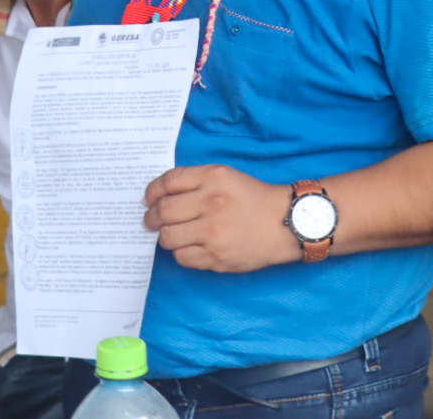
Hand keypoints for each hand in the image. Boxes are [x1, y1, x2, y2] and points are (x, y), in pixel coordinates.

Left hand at [142, 165, 299, 272]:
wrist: (284, 223)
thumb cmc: (252, 198)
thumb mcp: (225, 176)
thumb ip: (195, 181)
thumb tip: (158, 195)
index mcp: (213, 178)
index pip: (168, 182)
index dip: (152, 191)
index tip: (148, 199)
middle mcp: (212, 203)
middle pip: (164, 211)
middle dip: (151, 218)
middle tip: (150, 221)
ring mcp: (213, 232)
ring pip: (169, 237)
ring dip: (165, 236)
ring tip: (172, 234)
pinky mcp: (216, 256)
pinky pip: (182, 257)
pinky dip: (181, 252)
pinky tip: (189, 246)